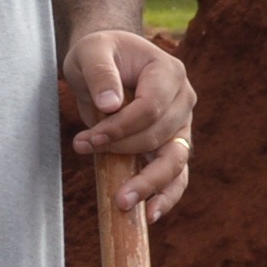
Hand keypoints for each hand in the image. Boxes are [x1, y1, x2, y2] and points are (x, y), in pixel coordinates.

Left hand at [66, 25, 194, 220]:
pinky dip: (166, 196)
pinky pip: (177, 176)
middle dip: (122, 150)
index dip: (119, 128)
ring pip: (175, 162)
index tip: (86, 139)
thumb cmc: (99, 53)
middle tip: (83, 150)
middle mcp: (184, 99)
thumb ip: (100, 73)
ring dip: (149, 184)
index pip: (150, 107)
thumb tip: (110, 105)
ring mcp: (182, 126)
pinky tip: (149, 214)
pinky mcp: (174, 146)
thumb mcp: (91, 52)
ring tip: (122, 202)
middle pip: (159, 136)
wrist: (109, 62)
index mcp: (169, 72)